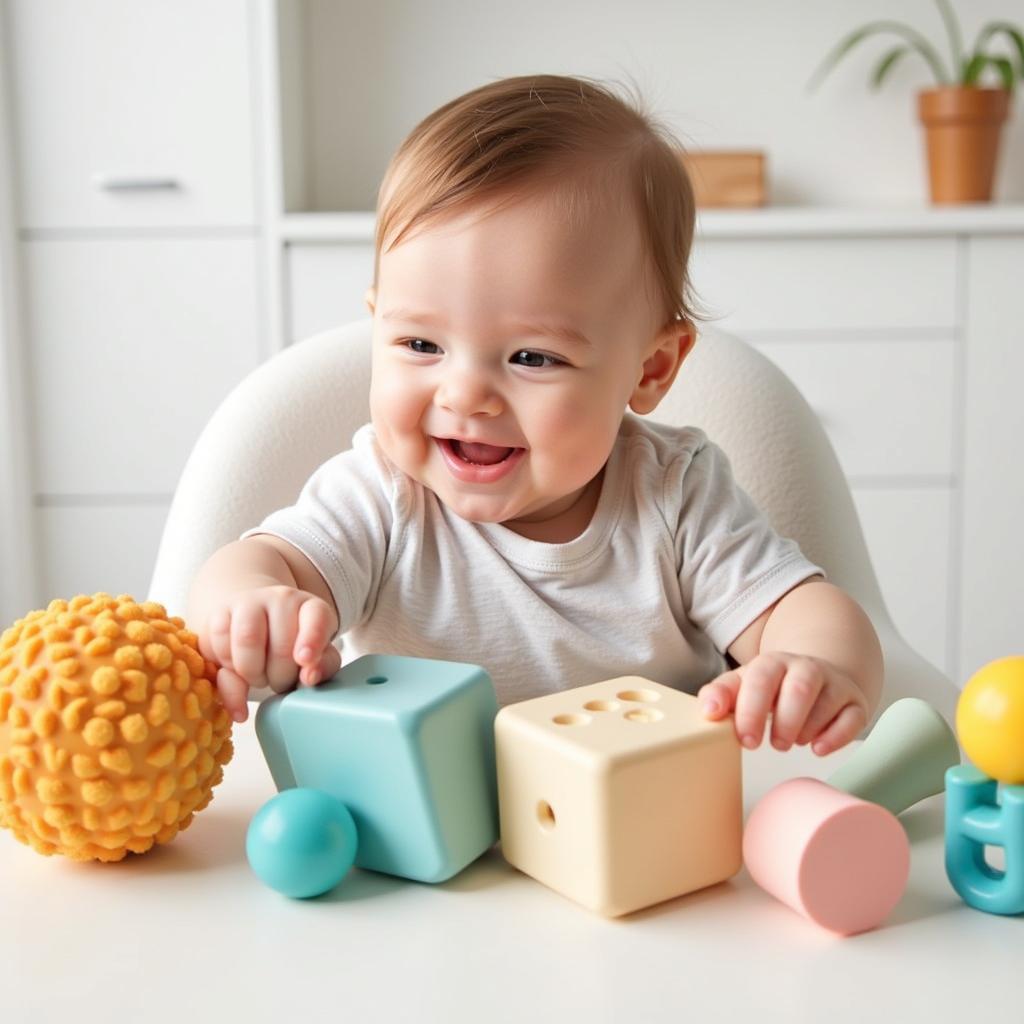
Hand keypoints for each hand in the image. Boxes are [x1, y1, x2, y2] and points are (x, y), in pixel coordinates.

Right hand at [197, 585, 340, 723]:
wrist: (256, 624)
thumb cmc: (292, 648)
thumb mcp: (316, 657)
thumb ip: (322, 667)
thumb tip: (309, 677)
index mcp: (312, 608)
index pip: (317, 616)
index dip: (313, 639)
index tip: (305, 660)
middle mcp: (282, 598)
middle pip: (281, 646)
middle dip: (281, 677)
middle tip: (280, 683)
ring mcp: (249, 601)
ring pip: (247, 640)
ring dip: (253, 673)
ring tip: (259, 678)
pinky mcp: (219, 613)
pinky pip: (220, 645)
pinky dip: (227, 667)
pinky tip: (237, 668)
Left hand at [697, 652, 868, 755]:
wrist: (815, 674)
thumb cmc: (773, 686)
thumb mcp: (742, 685)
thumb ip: (720, 694)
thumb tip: (709, 711)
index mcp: (772, 663)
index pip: (760, 680)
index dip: (751, 711)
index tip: (746, 740)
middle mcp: (805, 669)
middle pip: (798, 689)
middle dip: (784, 722)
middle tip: (773, 745)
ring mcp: (833, 684)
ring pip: (826, 702)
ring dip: (807, 730)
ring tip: (793, 741)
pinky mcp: (855, 703)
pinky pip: (853, 718)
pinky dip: (836, 737)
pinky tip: (818, 748)